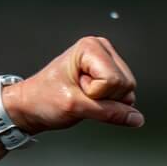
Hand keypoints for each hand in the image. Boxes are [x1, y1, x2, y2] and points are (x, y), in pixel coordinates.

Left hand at [2, 36, 145, 133]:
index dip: (95, 93)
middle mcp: (103, 50)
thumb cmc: (42, 99)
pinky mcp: (110, 76)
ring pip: (127, 91)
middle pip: (125, 84)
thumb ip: (108, 112)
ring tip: (82, 95)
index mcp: (91, 47)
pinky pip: (124, 96)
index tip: (75, 89)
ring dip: (105, 102)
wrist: (30, 106)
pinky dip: (107, 104)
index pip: (113, 80)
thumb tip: (136, 118)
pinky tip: (89, 98)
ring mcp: (108, 63)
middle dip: (103, 98)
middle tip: (79, 94)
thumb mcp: (74, 106)